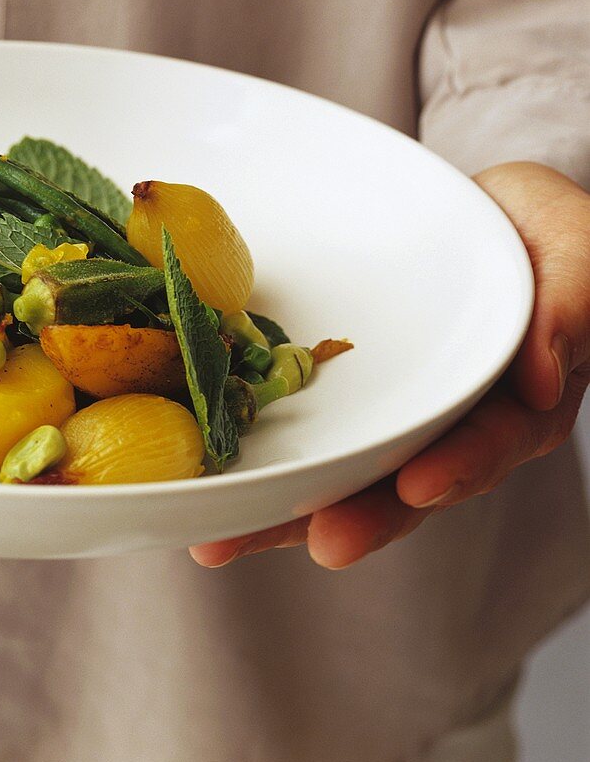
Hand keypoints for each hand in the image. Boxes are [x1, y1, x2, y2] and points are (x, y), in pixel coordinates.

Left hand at [191, 162, 589, 569]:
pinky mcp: (340, 405)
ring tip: (225, 543)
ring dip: (286, 516)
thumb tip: (545, 381)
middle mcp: (448, 428)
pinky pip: (300, 440)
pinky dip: (259, 471)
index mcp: (514, 402)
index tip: (418, 484)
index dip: (459, 468)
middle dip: (360, 517)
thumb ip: (574, 304)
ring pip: (341, 479)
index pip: (491, 443)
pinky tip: (208, 494)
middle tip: (321, 542)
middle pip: (405, 486)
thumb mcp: (573, 246)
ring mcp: (389, 423)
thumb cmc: (532, 230)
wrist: (470, 218)